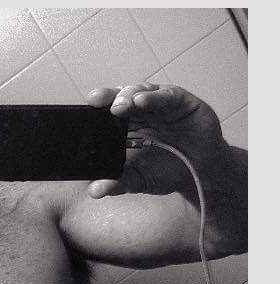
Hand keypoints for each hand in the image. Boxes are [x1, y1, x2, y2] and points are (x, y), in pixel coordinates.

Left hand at [85, 83, 228, 198]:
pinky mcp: (182, 101)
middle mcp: (142, 112)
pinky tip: (142, 101)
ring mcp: (162, 104)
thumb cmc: (168, 171)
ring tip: (118, 105)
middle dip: (108, 97)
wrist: (201, 174)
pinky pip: (167, 95)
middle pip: (121, 98)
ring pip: (141, 91)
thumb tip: (94, 191)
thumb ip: (118, 183)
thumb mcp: (139, 180)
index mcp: (127, 127)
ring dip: (128, 95)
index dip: (96, 110)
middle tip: (96, 102)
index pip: (107, 113)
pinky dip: (154, 97)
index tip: (82, 111)